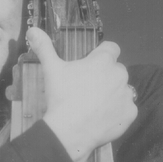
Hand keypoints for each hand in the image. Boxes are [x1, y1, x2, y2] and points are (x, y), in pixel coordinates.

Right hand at [26, 27, 137, 161]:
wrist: (69, 131)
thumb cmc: (61, 96)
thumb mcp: (51, 69)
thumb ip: (44, 48)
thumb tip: (32, 30)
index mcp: (103, 60)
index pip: (111, 47)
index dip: (101, 53)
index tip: (91, 63)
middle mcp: (120, 74)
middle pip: (116, 69)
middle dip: (105, 75)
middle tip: (87, 86)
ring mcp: (126, 95)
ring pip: (122, 89)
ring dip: (113, 92)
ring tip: (95, 104)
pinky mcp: (130, 113)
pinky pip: (127, 108)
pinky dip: (118, 111)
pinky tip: (103, 117)